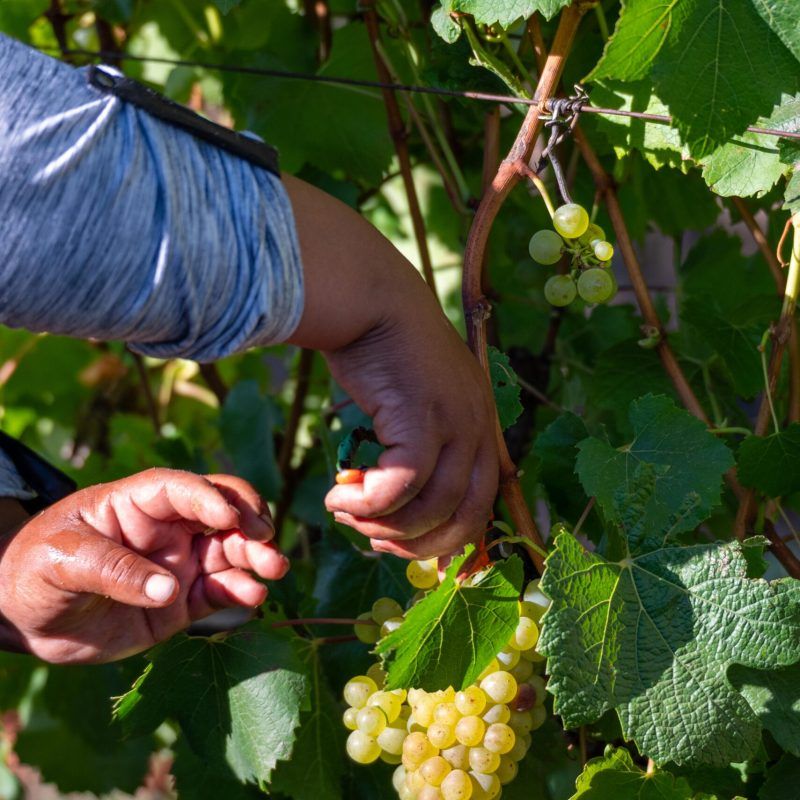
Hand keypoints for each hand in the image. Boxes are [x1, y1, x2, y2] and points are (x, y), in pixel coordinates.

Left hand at [0, 469, 287, 663]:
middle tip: (266, 539)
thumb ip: (112, 570)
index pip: (181, 489)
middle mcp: (167, 528)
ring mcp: (178, 563)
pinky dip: (241, 590)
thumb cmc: (33, 572)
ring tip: (273, 570)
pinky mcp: (182, 601)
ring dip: (256, 556)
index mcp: (137, 503)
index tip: (229, 517)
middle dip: (249, 520)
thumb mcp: (61, 561)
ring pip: (230, 551)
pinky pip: (219, 591)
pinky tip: (253, 596)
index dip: (209, 496)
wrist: (24, 621)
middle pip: (221, 512)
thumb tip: (168, 589)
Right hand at [323, 313, 497, 559]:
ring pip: (433, 506)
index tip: (416, 558)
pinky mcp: (425, 416)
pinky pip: (401, 484)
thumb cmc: (382, 351)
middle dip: (421, 545)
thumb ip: (418, 445)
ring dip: (384, 526)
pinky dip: (368, 504)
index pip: (485, 502)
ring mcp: (457, 420)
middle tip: (375, 543)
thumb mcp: (413, 401)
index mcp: (481, 425)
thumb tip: (395, 499)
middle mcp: (478, 425)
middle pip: (467, 515)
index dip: (456, 541)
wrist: (370, 298)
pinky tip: (338, 497)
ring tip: (347, 516)